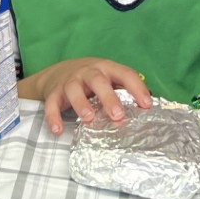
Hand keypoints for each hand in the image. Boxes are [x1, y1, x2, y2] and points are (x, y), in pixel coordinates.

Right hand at [23, 58, 150, 134]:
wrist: (59, 71)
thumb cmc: (92, 79)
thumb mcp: (110, 78)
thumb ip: (125, 90)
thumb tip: (147, 107)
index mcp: (107, 68)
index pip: (125, 74)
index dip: (137, 88)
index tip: (147, 105)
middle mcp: (88, 72)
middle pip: (98, 81)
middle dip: (109, 98)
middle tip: (118, 115)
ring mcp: (70, 81)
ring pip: (74, 89)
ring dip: (81, 104)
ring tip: (89, 119)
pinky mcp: (54, 92)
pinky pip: (52, 104)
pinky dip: (53, 116)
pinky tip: (58, 130)